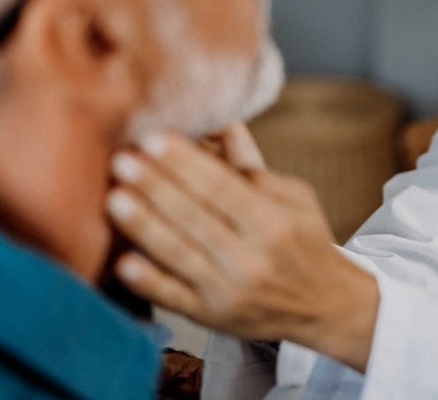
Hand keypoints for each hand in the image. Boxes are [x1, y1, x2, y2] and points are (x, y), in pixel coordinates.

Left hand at [106, 122, 378, 371]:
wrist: (323, 306)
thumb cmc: (303, 240)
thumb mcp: (294, 197)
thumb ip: (252, 165)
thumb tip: (221, 120)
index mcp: (274, 222)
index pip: (222, 187)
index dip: (185, 163)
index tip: (153, 139)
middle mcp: (252, 257)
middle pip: (195, 216)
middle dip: (155, 186)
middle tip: (121, 159)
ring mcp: (229, 290)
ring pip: (178, 254)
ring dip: (143, 225)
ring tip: (114, 197)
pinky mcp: (211, 317)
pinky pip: (172, 298)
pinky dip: (147, 281)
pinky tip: (123, 261)